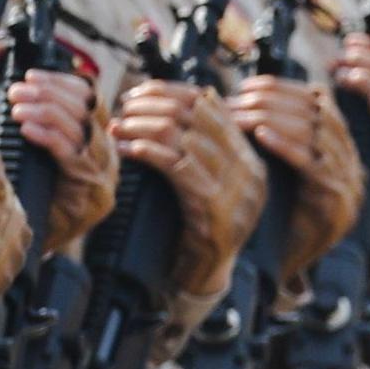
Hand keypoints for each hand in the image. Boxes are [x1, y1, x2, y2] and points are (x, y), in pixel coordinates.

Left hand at [116, 77, 268, 304]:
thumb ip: (200, 147)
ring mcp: (235, 191)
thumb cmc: (198, 226)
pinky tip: (131, 148)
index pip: (212, 107)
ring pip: (186, 137)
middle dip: (154, 105)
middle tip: (124, 106)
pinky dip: (150, 151)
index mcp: (249, 158)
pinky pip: (179, 167)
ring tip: (120, 127)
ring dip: (145, 127)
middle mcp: (248, 171)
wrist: (206, 276)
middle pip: (198, 116)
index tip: (140, 92)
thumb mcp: (206, 180)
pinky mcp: (213, 210)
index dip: (171, 92)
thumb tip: (170, 101)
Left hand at [227, 77, 359, 281]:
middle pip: (322, 114)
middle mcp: (353, 165)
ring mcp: (348, 186)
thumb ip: (284, 136)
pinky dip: (286, 145)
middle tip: (242, 95)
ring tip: (243, 112)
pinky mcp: (335, 205)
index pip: (321, 104)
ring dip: (276, 117)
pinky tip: (260, 136)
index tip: (251, 85)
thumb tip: (259, 93)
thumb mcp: (284, 170)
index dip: (286, 89)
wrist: (284, 269)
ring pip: (318, 134)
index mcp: (342, 150)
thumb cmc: (276, 216)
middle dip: (278, 99)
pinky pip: (313, 166)